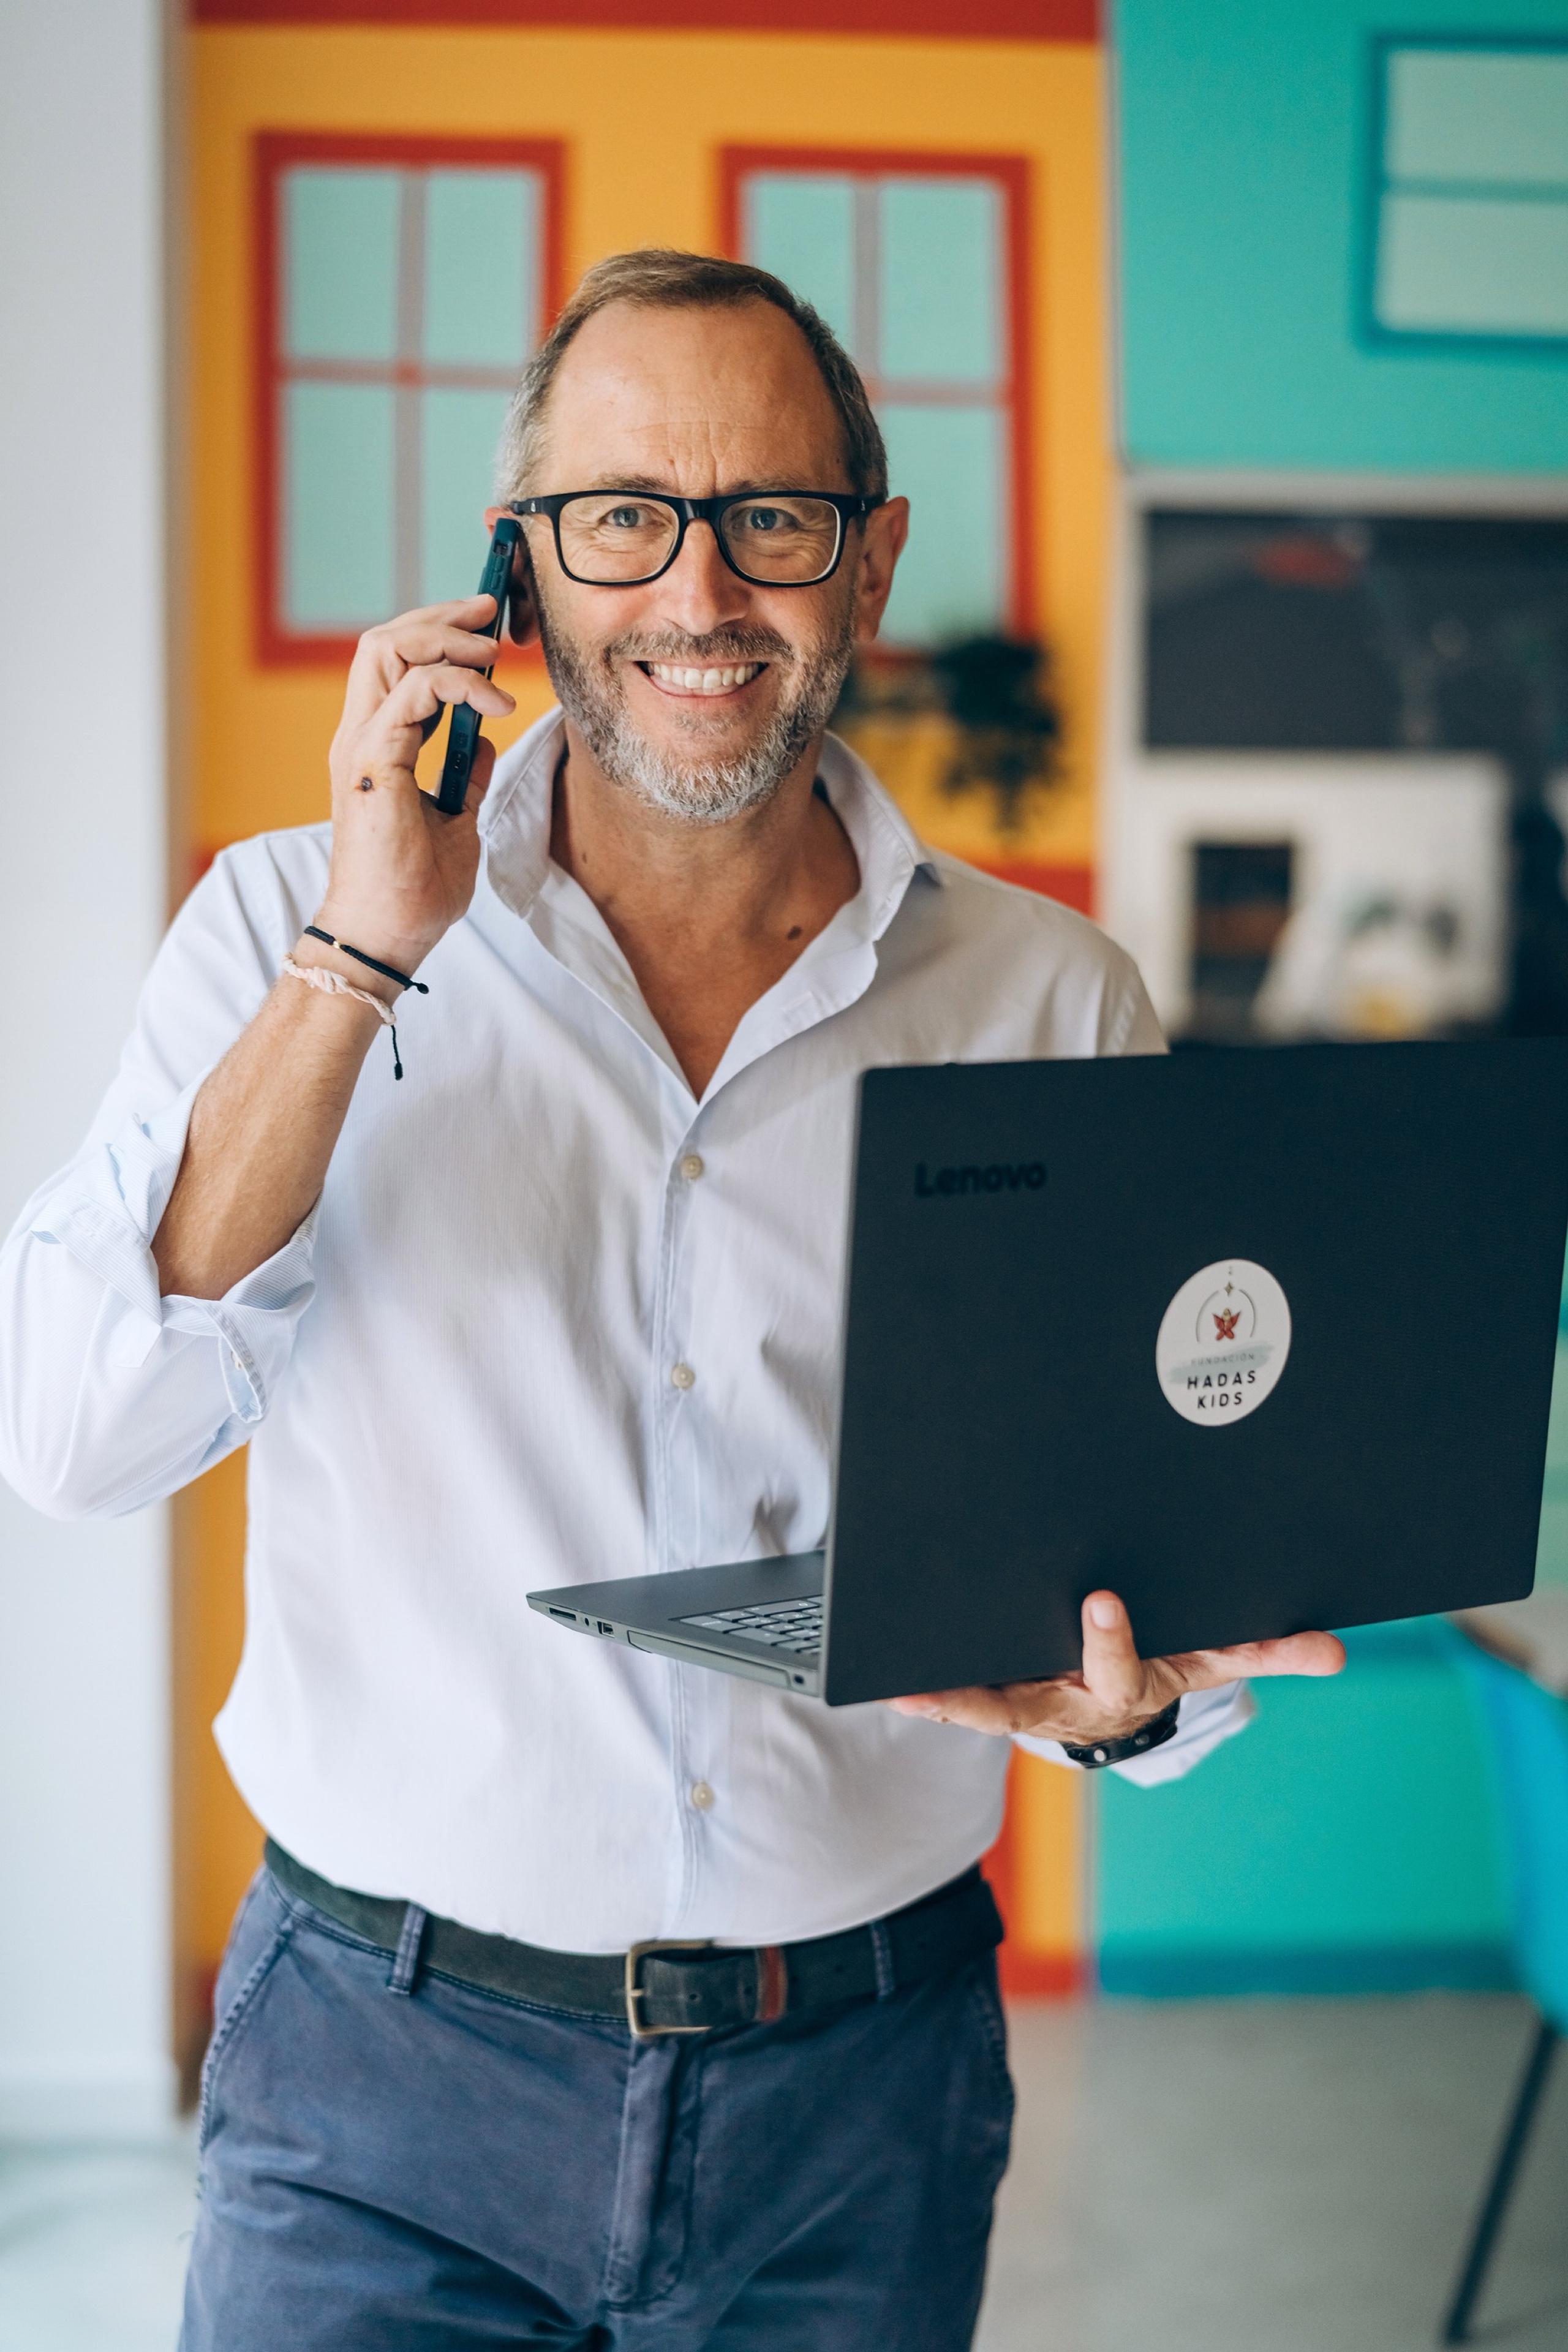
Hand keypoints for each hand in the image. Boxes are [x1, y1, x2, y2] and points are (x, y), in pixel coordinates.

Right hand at [314, 597, 516, 979]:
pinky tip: (498, 706)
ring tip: (494, 653)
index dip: (440, 633)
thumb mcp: (456, 821)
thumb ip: (463, 777)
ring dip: (447, 639)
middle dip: (442, 616)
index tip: (488, 628)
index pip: (394, 661)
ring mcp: (362, 746)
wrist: (387, 938)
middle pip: (385, 639)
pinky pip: (414, 693)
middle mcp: (361, 735)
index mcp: (376, 745)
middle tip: (492, 614)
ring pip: (386, 648)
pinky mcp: (373, 763)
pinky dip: (460, 685)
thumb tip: (483, 743)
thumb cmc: (414, 892)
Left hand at [885, 1589, 1344, 1742]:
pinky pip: (955, 1701)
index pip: (1120, 1666)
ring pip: (985, 1706)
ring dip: (949, 1702)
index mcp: (1126, 1686)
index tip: (1098, 1599)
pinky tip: (886, 1684)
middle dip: (984, 1679)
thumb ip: (1272, 1649)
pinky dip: (925, 1696)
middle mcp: (1070, 1700)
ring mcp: (1027, 1702)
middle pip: (1039, 1690)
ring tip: (908, 1688)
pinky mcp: (992, 1698)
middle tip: (966, 1650)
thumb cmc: (1165, 1661)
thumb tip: (1337, 1651)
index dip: (1109, 1640)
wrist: (1116, 1698)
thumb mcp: (1213, 1656)